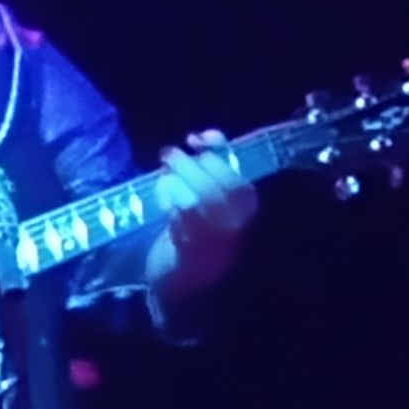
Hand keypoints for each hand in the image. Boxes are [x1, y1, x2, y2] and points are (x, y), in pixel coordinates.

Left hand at [147, 129, 258, 296]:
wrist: (187, 273)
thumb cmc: (201, 222)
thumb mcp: (214, 192)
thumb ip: (214, 161)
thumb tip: (206, 135)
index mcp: (247, 208)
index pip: (238, 175)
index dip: (217, 151)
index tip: (196, 138)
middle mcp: (236, 224)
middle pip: (216, 186)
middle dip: (188, 164)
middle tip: (168, 153)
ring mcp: (213, 238)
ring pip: (197, 199)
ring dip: (175, 180)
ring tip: (164, 175)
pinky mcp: (189, 247)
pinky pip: (180, 214)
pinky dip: (167, 198)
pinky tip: (161, 196)